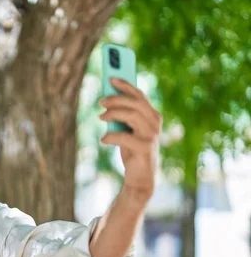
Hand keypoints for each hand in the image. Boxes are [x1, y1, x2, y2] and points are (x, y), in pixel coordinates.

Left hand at [99, 77, 161, 198]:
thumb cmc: (132, 150)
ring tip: (100, 117)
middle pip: (135, 103)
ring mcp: (152, 135)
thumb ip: (123, 116)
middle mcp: (155, 123)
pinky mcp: (145, 147)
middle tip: (100, 101)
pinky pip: (124, 136)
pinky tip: (103, 140)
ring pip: (131, 115)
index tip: (111, 78)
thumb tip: (107, 100)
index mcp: (153, 116)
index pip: (139, 96)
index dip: (125, 86)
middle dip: (116, 99)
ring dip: (113, 114)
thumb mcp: (127, 130)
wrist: (140, 177)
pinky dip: (111, 136)